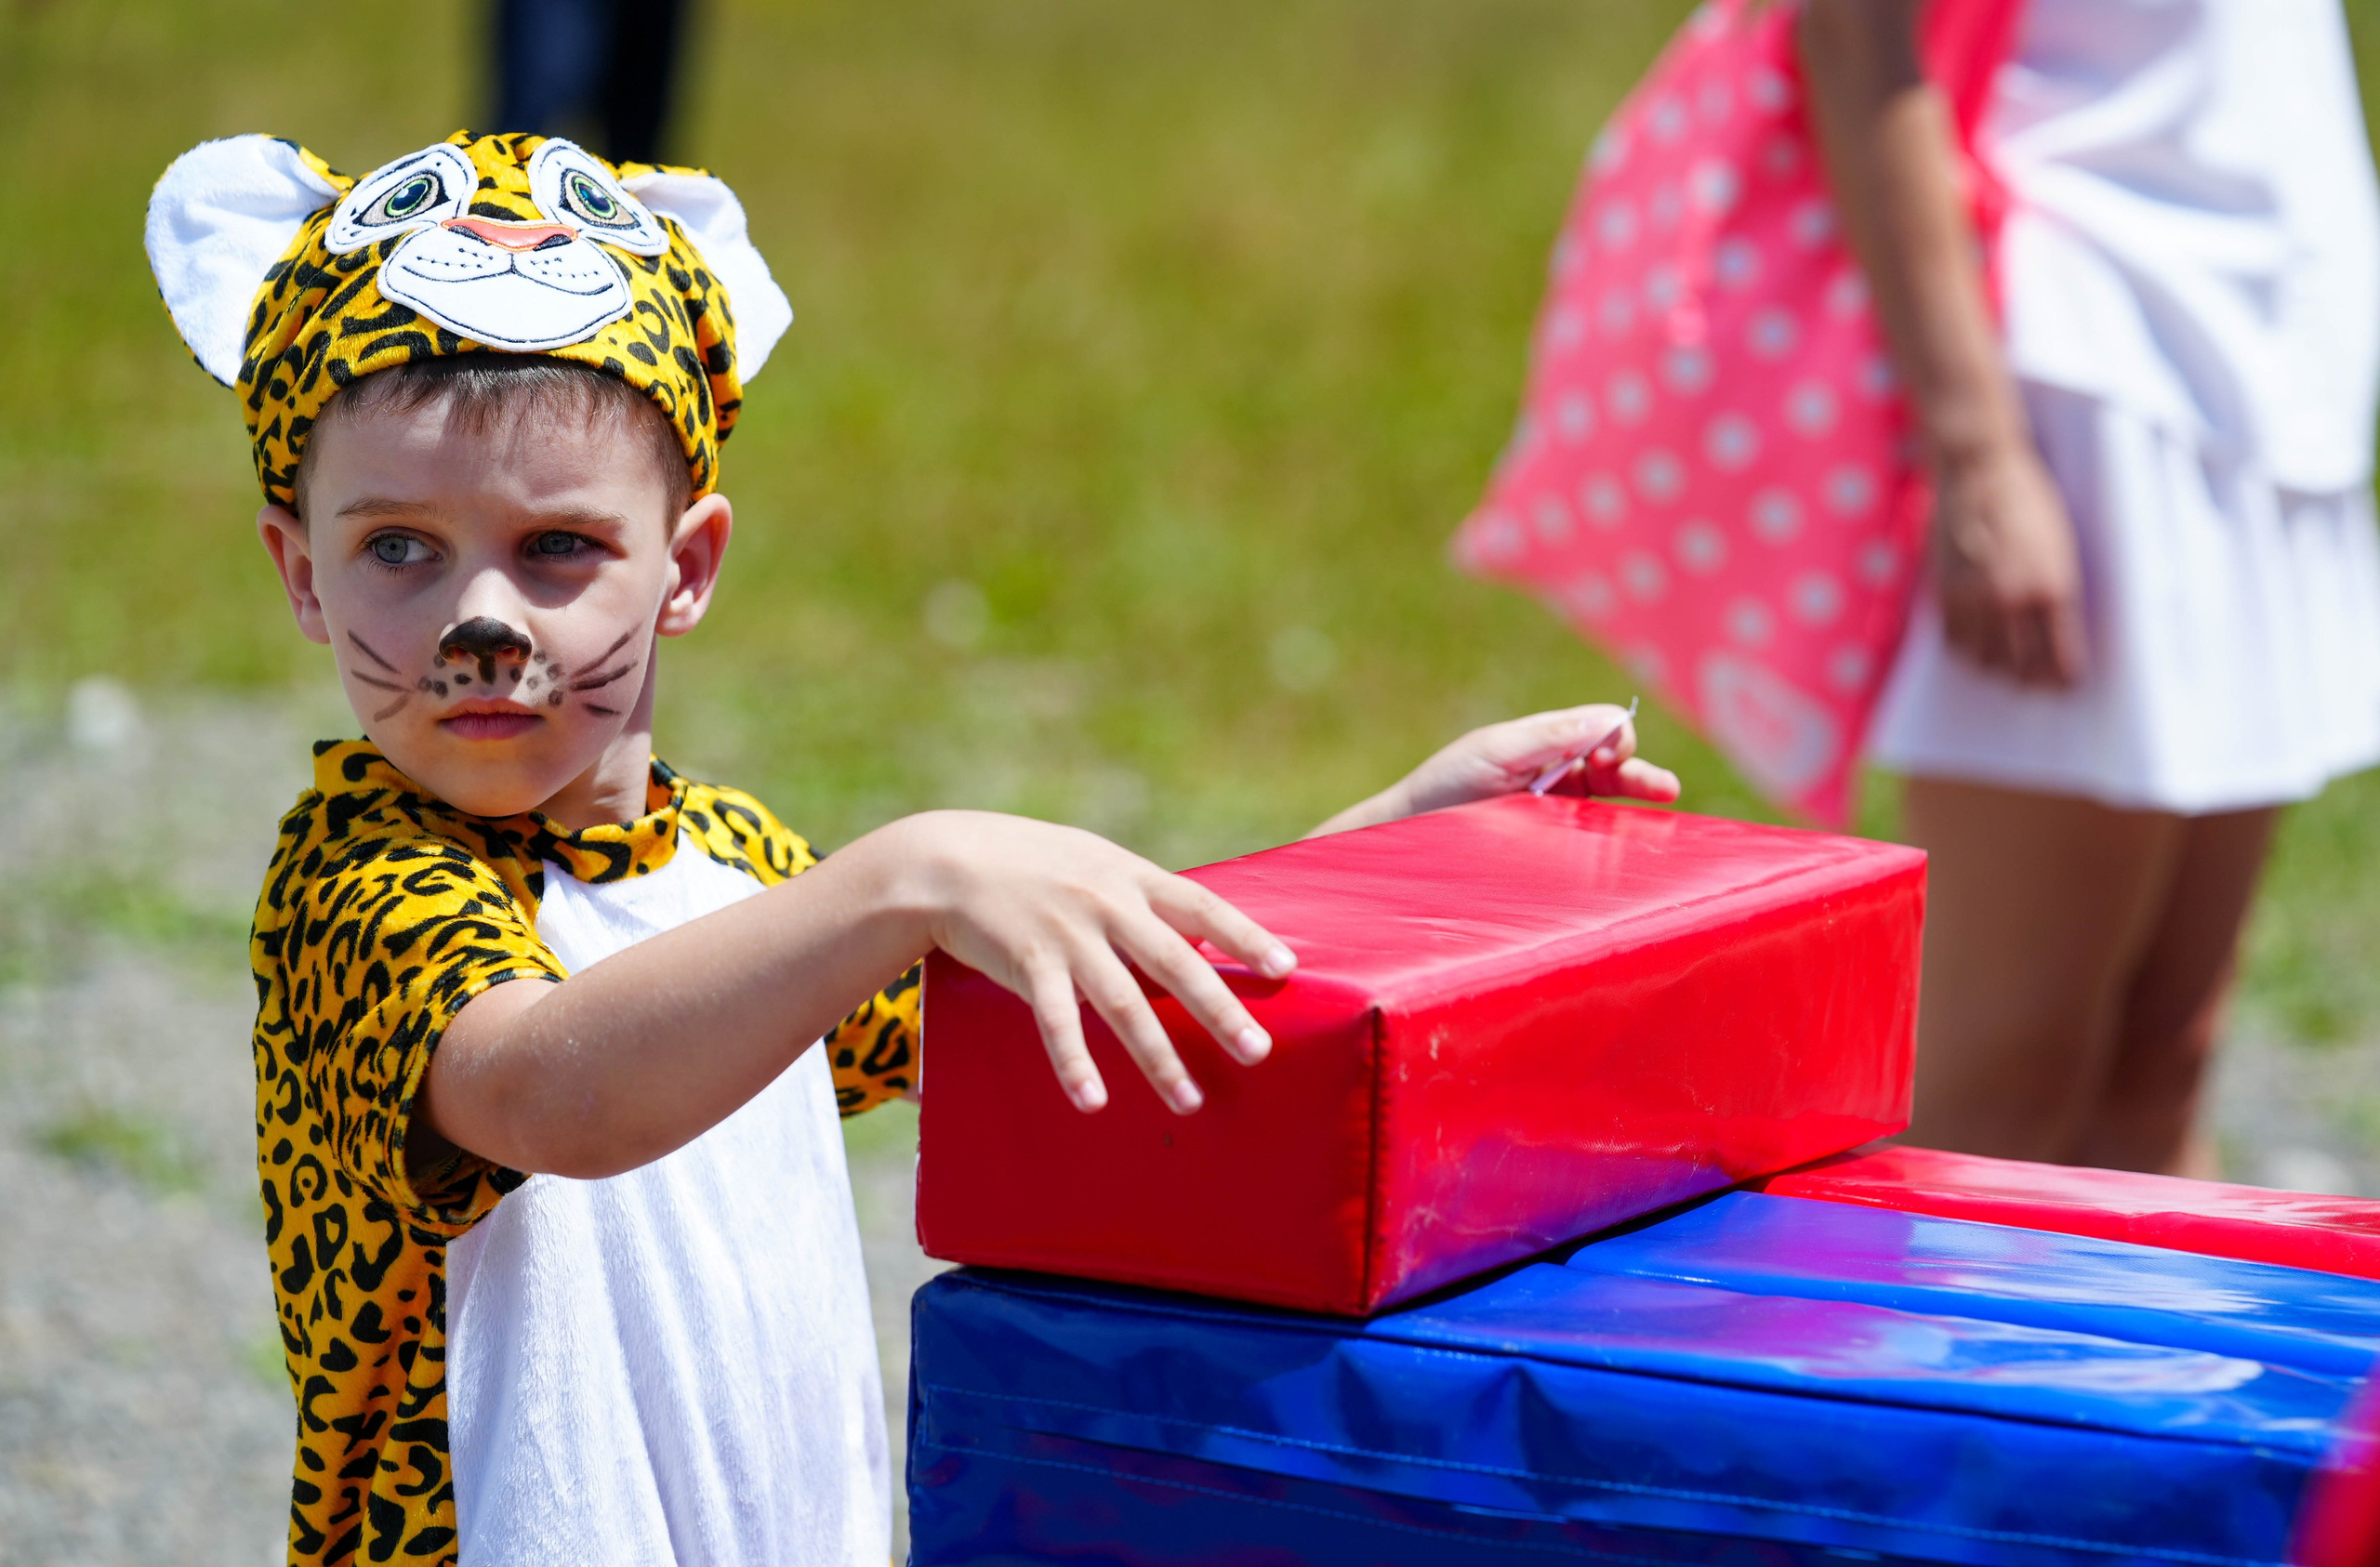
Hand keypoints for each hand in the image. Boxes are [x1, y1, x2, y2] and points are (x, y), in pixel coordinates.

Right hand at [884, 811, 1295, 1116]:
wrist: (948, 860)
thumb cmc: (1032, 864)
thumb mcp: (1095, 864)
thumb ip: (1144, 898)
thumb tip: (1200, 937)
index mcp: (1130, 877)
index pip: (1202, 906)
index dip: (1245, 936)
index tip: (1286, 968)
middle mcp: (1106, 905)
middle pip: (1175, 963)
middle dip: (1219, 1010)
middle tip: (1258, 1052)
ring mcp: (1068, 936)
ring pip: (1123, 1004)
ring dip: (1158, 1057)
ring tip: (1189, 1100)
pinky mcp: (1027, 964)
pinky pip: (1056, 1022)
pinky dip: (1075, 1063)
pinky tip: (1093, 1101)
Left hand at [1307, 703, 1680, 835]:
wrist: (1407, 837)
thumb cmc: (1445, 787)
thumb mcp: (1496, 753)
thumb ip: (1552, 736)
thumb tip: (1612, 720)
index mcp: (1546, 742)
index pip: (1604, 727)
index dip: (1616, 737)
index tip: (1606, 757)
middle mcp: (1557, 774)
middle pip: (1617, 767)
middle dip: (1643, 775)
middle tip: (1666, 790)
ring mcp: (1556, 812)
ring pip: (1610, 806)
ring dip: (1633, 808)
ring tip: (1659, 818)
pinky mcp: (1550, 849)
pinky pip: (1590, 843)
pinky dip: (1611, 843)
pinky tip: (1627, 849)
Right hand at [1930, 441, 2086, 686]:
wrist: (1977, 471)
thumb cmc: (2027, 501)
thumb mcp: (2060, 549)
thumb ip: (2057, 596)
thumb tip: (2056, 637)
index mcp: (2052, 588)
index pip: (2060, 659)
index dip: (2063, 680)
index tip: (2066, 685)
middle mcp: (2012, 600)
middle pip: (2020, 669)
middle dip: (2031, 682)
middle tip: (2036, 684)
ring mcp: (1973, 599)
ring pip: (1983, 662)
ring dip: (1996, 670)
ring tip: (2005, 666)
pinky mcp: (1943, 593)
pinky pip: (1953, 643)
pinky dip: (1965, 651)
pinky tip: (1976, 644)